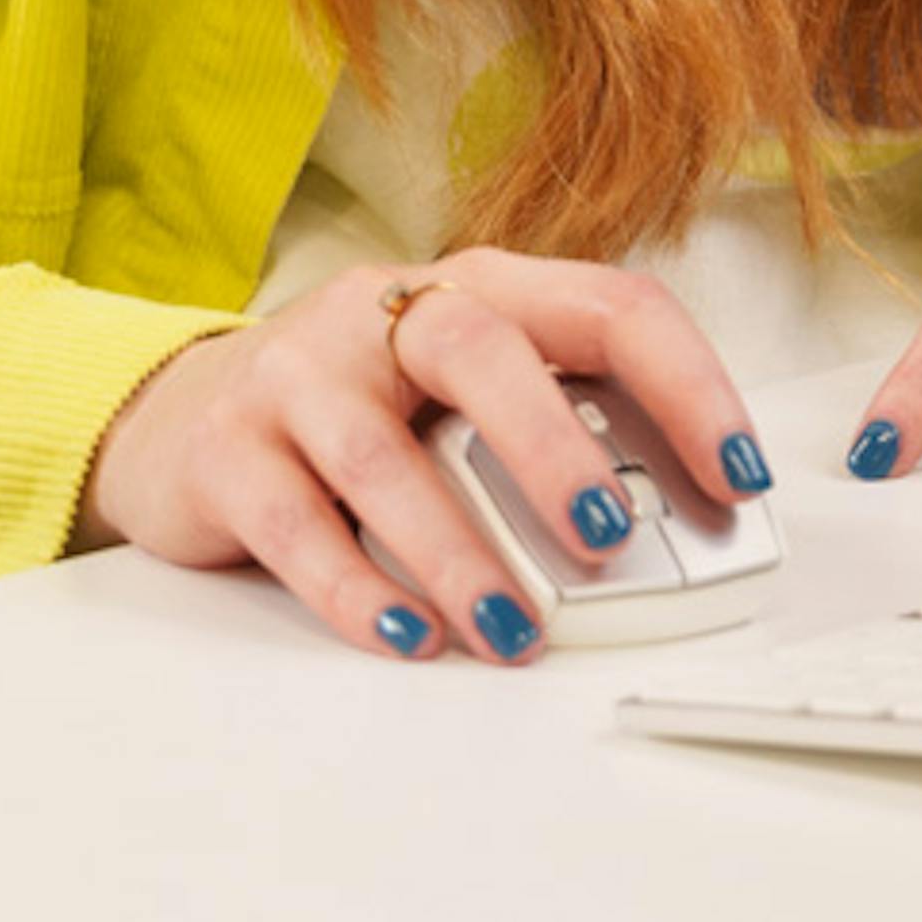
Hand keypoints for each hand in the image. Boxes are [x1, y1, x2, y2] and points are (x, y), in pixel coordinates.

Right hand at [77, 249, 770, 665]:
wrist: (181, 414)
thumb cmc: (362, 407)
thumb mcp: (460, 394)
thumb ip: (551, 431)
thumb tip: (671, 528)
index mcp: (478, 284)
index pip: (607, 304)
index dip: (686, 382)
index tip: (740, 472)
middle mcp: (386, 311)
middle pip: (480, 348)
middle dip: (555, 446)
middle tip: (612, 536)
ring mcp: (298, 374)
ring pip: (382, 454)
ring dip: (459, 550)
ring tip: (515, 629)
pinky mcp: (226, 452)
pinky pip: (294, 524)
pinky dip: (358, 591)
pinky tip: (411, 637)